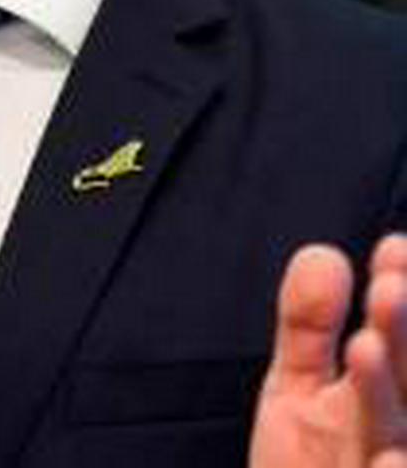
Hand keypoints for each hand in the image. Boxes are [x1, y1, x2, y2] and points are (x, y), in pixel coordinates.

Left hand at [251, 235, 406, 467]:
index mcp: (391, 400)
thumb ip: (310, 327)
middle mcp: (399, 439)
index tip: (392, 250)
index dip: (402, 306)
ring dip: (384, 393)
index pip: (401, 345)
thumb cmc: (311, 466)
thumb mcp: (299, 391)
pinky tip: (388, 459)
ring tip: (366, 347)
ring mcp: (391, 466)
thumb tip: (322, 255)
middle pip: (406, 385)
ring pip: (395, 440)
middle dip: (403, 336)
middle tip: (387, 287)